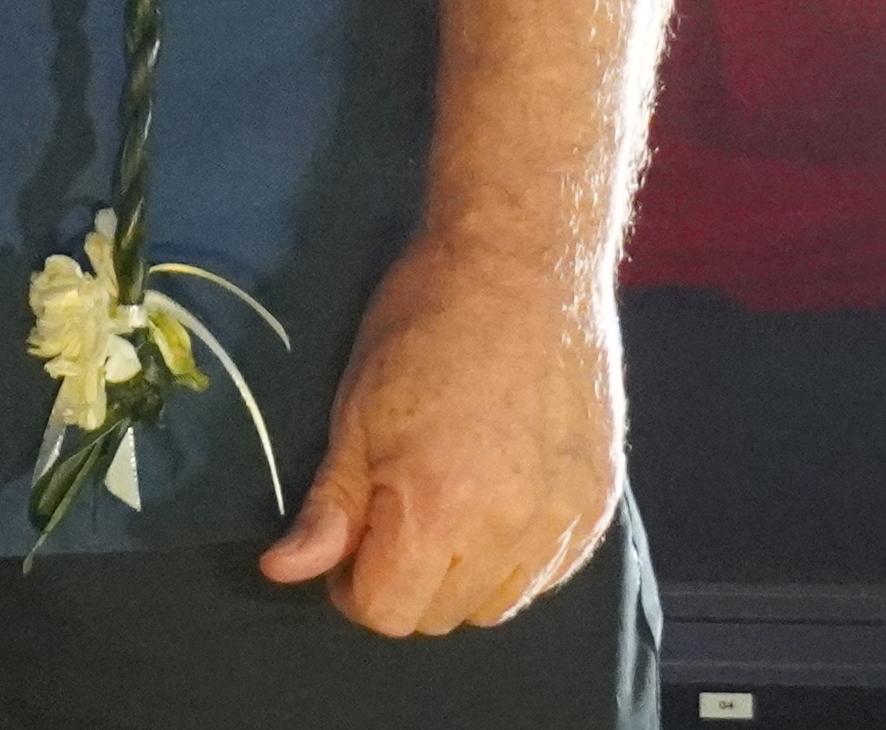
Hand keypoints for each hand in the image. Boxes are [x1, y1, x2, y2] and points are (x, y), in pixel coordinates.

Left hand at [256, 228, 620, 635]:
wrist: (523, 269)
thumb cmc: (422, 326)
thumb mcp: (354, 412)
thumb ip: (329, 507)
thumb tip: (284, 572)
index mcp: (439, 510)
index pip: (389, 611)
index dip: (351, 586)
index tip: (345, 542)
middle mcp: (512, 534)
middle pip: (442, 616)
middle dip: (402, 581)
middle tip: (385, 516)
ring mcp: (565, 525)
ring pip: (498, 605)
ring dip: (459, 577)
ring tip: (440, 504)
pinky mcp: (600, 508)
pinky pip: (548, 576)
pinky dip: (513, 560)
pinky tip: (492, 500)